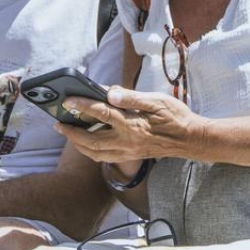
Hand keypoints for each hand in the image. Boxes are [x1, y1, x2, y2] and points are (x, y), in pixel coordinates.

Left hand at [56, 86, 202, 163]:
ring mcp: (128, 152)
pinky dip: (91, 151)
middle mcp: (127, 142)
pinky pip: (104, 157)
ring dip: (79, 144)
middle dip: (71, 132)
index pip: (101, 114)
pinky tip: (87, 143)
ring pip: (95, 153)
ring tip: (68, 133)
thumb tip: (109, 92)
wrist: (191, 140)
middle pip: (90, 141)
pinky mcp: (130, 156)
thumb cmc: (176, 117)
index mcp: (132, 125)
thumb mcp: (156, 100)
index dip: (82, 106)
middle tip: (58, 123)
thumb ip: (132, 97)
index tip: (67, 100)